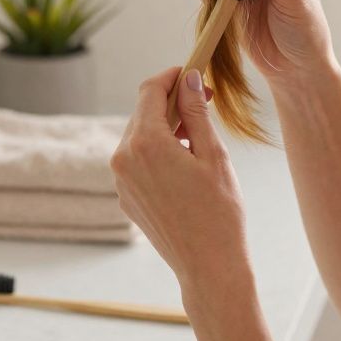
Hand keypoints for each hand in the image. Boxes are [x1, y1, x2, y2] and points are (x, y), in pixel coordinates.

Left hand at [111, 66, 248, 284]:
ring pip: (139, 137)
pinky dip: (157, 153)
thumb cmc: (219, 212)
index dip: (171, 76)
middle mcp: (124, 159)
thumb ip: (196, 112)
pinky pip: (137, 161)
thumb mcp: (213, 154)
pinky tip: (184, 167)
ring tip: (198, 140)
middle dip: (171, 103)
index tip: (192, 73)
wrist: (209, 267)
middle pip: (143, 112)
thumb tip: (189, 79)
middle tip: (205, 104)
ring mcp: (121, 181)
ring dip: (165, 129)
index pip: (150, 90)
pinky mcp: (125, 197)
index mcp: (146, 143)